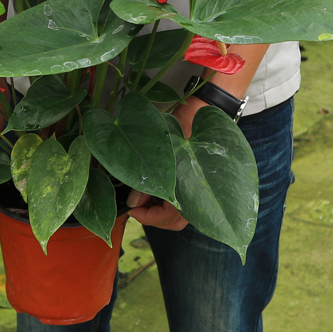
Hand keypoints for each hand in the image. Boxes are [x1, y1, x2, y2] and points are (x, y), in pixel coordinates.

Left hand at [124, 94, 208, 229]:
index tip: (130, 207)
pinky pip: (181, 202)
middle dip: (151, 216)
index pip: (169, 218)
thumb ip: (145, 179)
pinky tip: (152, 186)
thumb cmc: (183, 125)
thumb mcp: (161, 149)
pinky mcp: (195, 182)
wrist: (202, 110)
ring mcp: (199, 189)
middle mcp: (199, 194)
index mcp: (193, 189)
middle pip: (173, 221)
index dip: (146, 217)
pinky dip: (164, 200)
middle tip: (134, 204)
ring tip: (141, 193)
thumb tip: (132, 202)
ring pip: (177, 214)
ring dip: (157, 209)